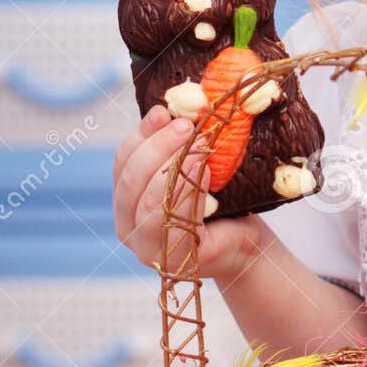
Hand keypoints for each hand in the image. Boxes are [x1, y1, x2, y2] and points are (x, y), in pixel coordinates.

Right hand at [112, 104, 257, 282]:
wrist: (244, 241)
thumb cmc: (218, 202)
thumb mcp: (192, 168)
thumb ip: (178, 146)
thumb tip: (180, 107)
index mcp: (126, 197)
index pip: (122, 161)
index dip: (141, 133)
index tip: (163, 110)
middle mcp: (127, 224)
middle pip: (129, 181)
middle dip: (157, 148)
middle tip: (186, 127)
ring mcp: (145, 247)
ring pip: (147, 203)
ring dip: (173, 170)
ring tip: (199, 148)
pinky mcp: (171, 259)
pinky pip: (174, 223)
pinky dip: (188, 194)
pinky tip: (204, 173)